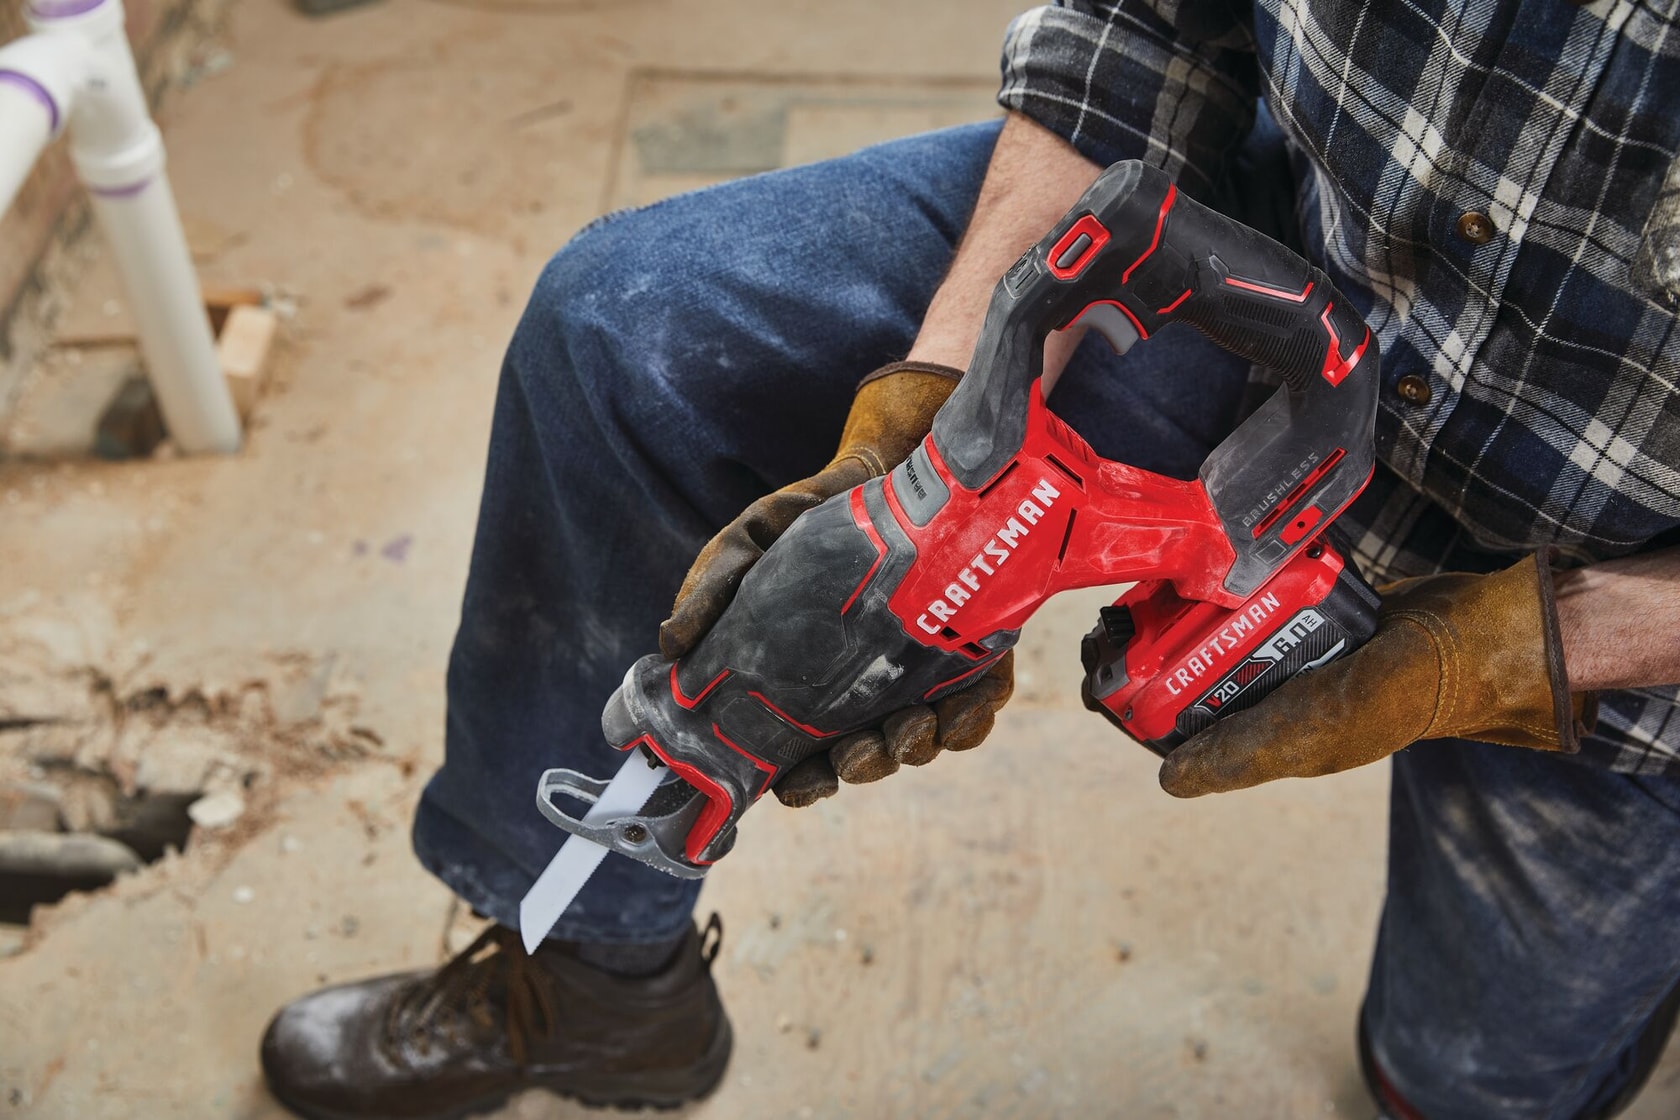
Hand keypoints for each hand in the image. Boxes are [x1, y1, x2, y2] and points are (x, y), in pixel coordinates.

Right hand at [658, 361, 1016, 807]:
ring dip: (914, 748)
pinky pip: (977, 706)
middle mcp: (865, 688)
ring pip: (921, 741)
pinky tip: (955, 705)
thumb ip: (712, 587)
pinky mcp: (970, 652)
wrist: (883, 465)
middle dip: (863, 768)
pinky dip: (969, 716)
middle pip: (865, 760)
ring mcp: (918, 675)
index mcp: (809, 682)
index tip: (795, 782)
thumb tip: (668, 643)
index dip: (800, 782)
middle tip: (859, 754)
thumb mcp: (750, 541)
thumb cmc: (808, 514)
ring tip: (909, 728)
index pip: (801, 756)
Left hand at [1158, 552, 1597, 797]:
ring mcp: (1281, 649)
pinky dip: (1224, 577)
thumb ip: (1245, 751)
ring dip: (1175, 605)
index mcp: (1259, 736)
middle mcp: (1263, 694)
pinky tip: (1195, 558)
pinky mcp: (1300, 607)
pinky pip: (1247, 591)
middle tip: (1114, 607)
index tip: (1099, 657)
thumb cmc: (1397, 696)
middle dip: (1140, 641)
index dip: (1128, 696)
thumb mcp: (1314, 732)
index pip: (1172, 724)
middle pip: (1178, 668)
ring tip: (1143, 580)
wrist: (1472, 636)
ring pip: (1206, 627)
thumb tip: (1167, 780)